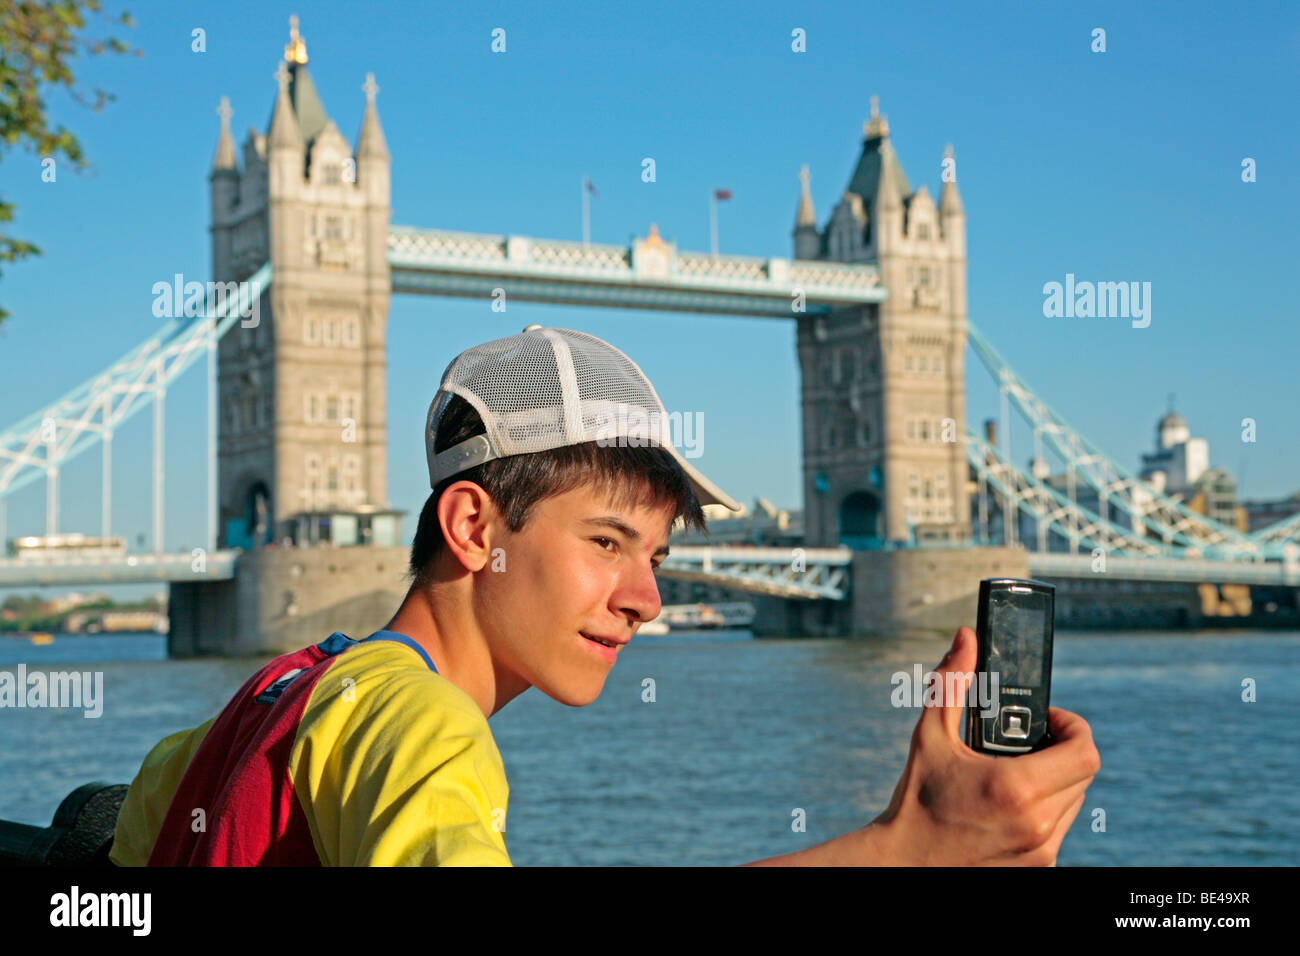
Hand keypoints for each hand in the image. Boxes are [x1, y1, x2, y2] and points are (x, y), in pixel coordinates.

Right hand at [868, 626, 1099, 864]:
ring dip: (1058, 781)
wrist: (905, 863)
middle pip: (1084, 775)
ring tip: (1019, 771)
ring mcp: (1041, 851)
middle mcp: (1038, 823)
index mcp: (1016, 788)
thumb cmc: (916, 799)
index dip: (1075, 728)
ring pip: (1075, 802)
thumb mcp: (930, 736)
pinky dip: (1046, 810)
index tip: (1050, 719)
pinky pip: (1060, 829)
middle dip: (1064, 751)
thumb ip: (953, 683)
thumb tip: (966, 638)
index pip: (1084, 752)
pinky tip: (1012, 803)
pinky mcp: (1038, 868)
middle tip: (1033, 741)